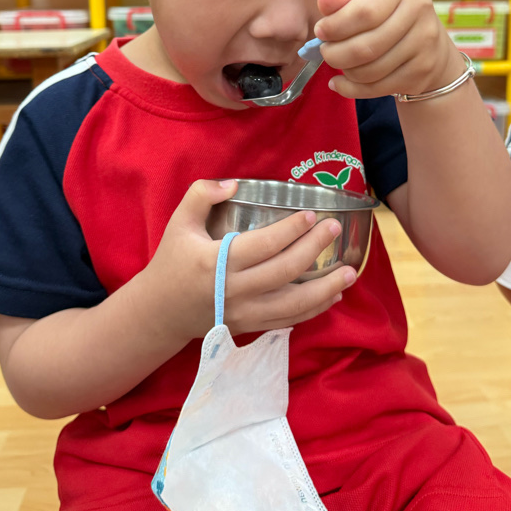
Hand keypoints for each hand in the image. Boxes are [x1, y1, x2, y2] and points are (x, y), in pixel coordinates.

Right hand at [145, 179, 357, 341]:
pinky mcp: (249, 326)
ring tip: (350, 272)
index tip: (311, 215)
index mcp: (215, 262)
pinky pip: (288, 320)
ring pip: (292, 304)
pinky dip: (314, 310)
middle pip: (283, 272)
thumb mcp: (178, 222)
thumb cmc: (171, 261)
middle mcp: (233, 290)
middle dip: (313, 249)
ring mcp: (243, 313)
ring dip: (325, 289)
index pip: (262, 245)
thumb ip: (201, 195)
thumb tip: (234, 183)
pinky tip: (332, 296)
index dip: (290, 230)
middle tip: (333, 228)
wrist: (159, 312)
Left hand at [314, 0, 463, 98]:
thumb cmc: (384, 13)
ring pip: (370, 71)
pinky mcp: (422, 71)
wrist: (428, 40)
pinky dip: (351, 89)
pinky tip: (340, 83)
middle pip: (366, 47)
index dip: (335, 26)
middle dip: (335, 54)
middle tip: (326, 51)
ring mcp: (424, 44)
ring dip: (345, 71)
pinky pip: (378, 88)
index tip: (321, 31)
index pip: (363, 12)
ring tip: (339, 63)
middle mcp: (418, 12)